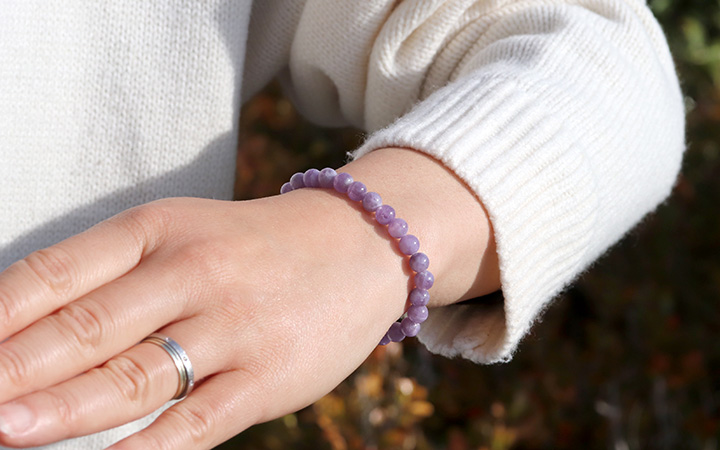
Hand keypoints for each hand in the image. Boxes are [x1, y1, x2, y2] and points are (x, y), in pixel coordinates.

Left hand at [0, 148, 498, 448]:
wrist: (359, 243)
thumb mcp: (184, 234)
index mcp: (159, 230)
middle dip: (10, 372)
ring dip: (58, 412)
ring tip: (3, 432)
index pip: (54, 273)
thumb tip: (23, 330)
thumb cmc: (253, 246)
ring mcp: (233, 327)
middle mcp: (193, 273)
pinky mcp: (267, 377)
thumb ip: (113, 277)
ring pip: (132, 379)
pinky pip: (194, 423)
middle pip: (83, 329)